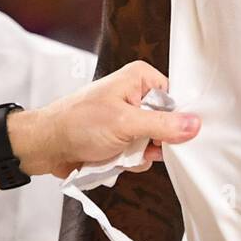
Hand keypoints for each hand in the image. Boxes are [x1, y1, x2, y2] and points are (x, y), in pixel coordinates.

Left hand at [11, 61, 200, 177]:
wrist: (44, 146)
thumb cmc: (77, 124)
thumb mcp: (125, 124)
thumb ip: (162, 126)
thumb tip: (195, 124)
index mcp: (140, 78)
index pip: (176, 100)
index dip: (176, 122)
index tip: (169, 137)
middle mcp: (136, 94)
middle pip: (167, 124)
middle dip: (153, 143)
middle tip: (138, 147)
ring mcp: (128, 118)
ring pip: (153, 144)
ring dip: (138, 155)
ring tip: (118, 152)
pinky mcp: (120, 137)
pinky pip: (139, 154)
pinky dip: (128, 162)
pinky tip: (111, 159)